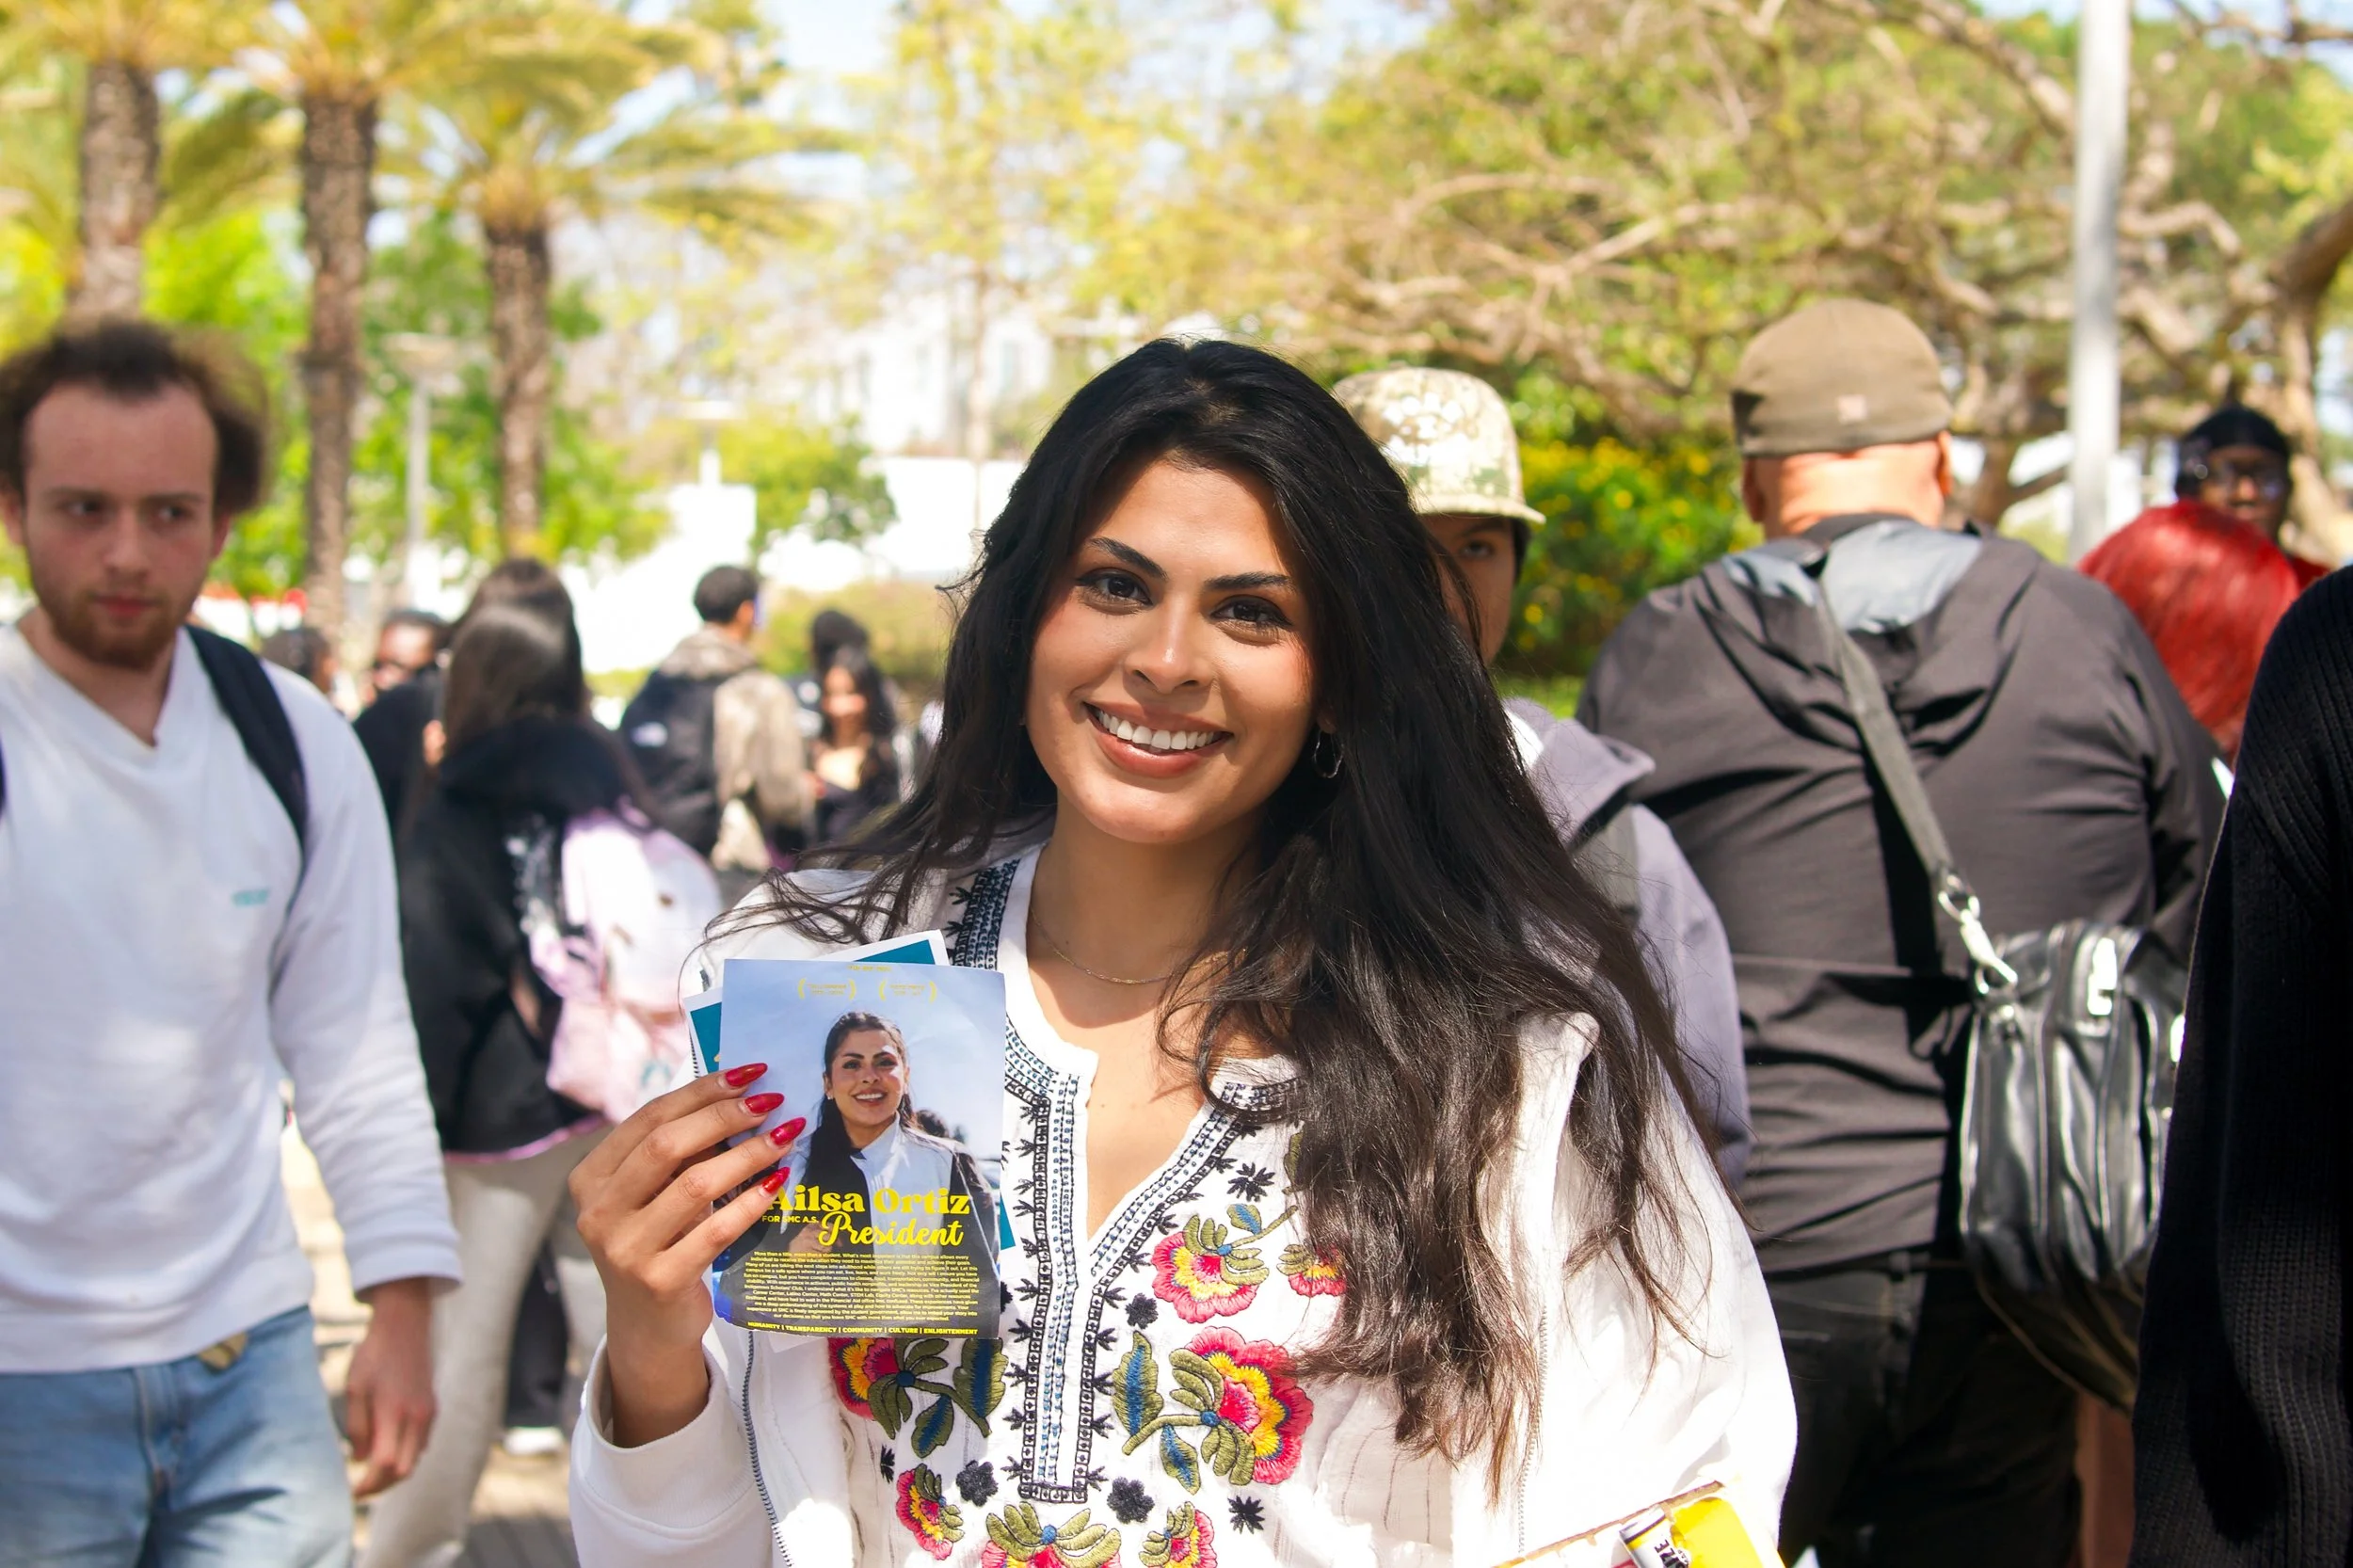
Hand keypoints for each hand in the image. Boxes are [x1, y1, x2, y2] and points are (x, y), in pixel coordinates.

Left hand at [346, 1277, 437, 1496]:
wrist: (405, 1324)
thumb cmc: (374, 1354)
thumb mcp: (354, 1388)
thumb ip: (357, 1427)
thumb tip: (360, 1460)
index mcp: (394, 1413)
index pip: (383, 1466)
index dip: (367, 1486)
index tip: (351, 1493)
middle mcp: (416, 1417)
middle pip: (403, 1470)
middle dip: (381, 1486)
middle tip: (360, 1488)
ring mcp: (428, 1412)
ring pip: (414, 1458)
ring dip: (394, 1472)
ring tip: (371, 1474)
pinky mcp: (432, 1406)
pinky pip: (421, 1443)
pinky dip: (405, 1455)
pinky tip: (388, 1450)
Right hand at [570, 1064, 805, 1446]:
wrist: (648, 1327)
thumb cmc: (659, 1243)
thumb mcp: (654, 1196)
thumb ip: (679, 1154)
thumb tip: (739, 1095)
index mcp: (591, 1178)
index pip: (648, 1119)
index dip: (701, 1091)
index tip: (748, 1073)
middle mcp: (598, 1212)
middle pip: (667, 1145)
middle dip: (725, 1116)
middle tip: (771, 1101)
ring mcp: (624, 1249)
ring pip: (696, 1185)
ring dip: (748, 1155)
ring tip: (785, 1138)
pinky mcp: (657, 1280)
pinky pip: (716, 1230)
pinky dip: (752, 1202)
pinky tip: (779, 1184)